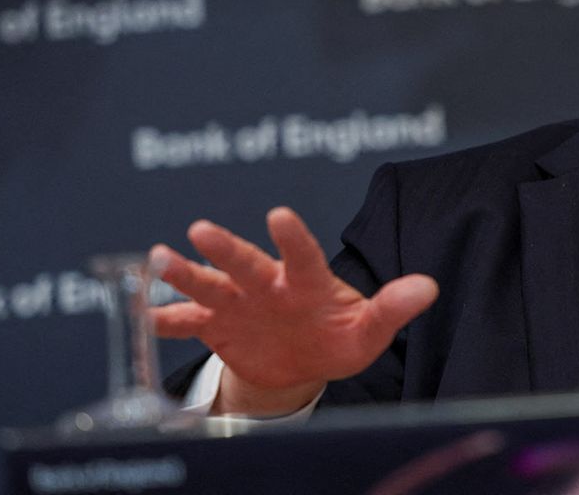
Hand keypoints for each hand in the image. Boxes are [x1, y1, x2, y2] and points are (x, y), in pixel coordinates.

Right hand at [150, 206, 437, 413]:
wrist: (302, 362)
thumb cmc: (339, 336)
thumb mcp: (369, 330)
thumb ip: (393, 308)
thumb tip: (429, 287)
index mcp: (306, 282)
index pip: (302, 255)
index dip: (291, 238)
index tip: (279, 215)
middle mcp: (267, 284)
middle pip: (245, 263)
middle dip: (224, 248)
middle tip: (201, 229)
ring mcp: (238, 303)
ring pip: (208, 285)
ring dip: (185, 274)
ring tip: (160, 260)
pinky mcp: (215, 326)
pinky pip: (187, 322)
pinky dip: (168, 319)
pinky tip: (148, 316)